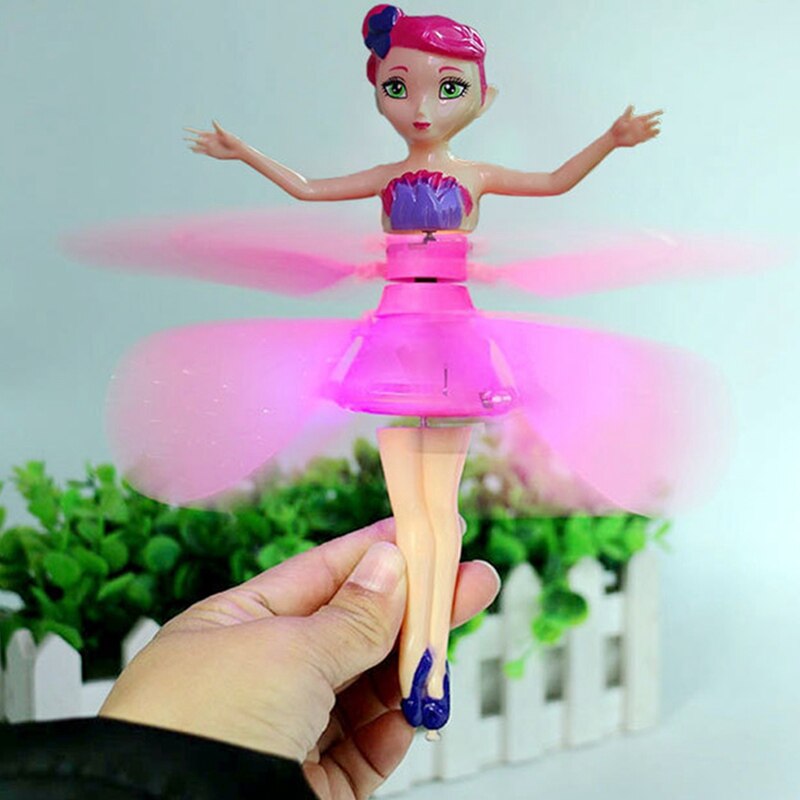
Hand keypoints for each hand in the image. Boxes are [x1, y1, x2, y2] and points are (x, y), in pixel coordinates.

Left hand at [99, 518, 499, 799]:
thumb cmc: (202, 724)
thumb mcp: (286, 651)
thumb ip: (352, 616)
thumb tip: (389, 564)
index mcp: (236, 626)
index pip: (319, 576)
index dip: (373, 553)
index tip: (421, 534)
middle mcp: (261, 675)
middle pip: (352, 630)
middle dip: (413, 606)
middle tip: (470, 580)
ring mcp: (287, 730)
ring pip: (366, 688)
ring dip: (414, 665)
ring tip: (457, 641)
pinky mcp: (310, 786)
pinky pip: (367, 746)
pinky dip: (400, 723)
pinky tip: (426, 699)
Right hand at [184, 120, 244, 159]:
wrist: (236, 150)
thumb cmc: (232, 140)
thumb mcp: (224, 133)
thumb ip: (217, 127)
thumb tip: (213, 120)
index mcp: (210, 134)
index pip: (198, 132)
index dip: (191, 130)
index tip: (184, 128)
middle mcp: (209, 141)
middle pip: (197, 139)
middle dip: (190, 138)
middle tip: (183, 138)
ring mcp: (210, 147)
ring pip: (199, 146)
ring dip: (193, 146)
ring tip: (188, 146)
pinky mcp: (212, 153)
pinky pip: (203, 152)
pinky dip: (198, 151)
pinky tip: (193, 151)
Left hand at [609, 104, 662, 146]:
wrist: (613, 138)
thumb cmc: (617, 127)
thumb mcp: (623, 119)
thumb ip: (628, 112)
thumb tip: (632, 105)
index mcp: (638, 119)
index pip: (650, 115)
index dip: (656, 113)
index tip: (662, 111)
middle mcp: (641, 126)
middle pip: (651, 123)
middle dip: (655, 122)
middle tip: (658, 121)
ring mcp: (640, 133)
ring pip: (651, 131)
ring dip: (655, 131)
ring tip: (658, 130)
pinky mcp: (638, 140)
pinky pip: (646, 138)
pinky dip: (650, 137)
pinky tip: (655, 136)